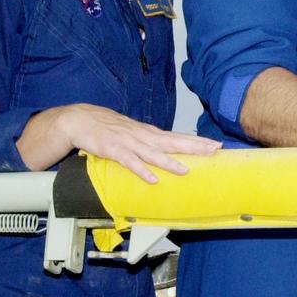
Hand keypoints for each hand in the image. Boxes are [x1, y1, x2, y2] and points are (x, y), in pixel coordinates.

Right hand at [23, 103, 220, 183]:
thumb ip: (149, 142)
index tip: (215, 145)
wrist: (81, 119)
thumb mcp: (134, 133)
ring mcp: (129, 142)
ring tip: (186, 169)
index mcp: (149, 133)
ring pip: (153, 153)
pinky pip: (130, 162)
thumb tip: (167, 151)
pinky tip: (152, 178)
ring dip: (170, 162)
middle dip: (193, 147)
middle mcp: (143, 136)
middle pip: (172, 142)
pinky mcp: (114, 150)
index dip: (196, 141)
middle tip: (213, 150)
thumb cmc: (109, 127)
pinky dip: (142, 170)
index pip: (177, 137)